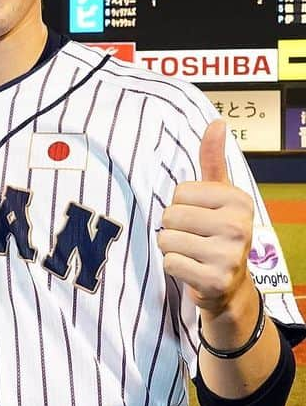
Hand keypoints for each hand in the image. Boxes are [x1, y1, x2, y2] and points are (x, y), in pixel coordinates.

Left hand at [158, 119, 253, 314]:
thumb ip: (213, 159)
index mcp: (238, 200)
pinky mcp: (215, 280)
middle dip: (173, 227)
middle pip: (170, 215)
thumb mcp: (219, 195)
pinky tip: (192, 269)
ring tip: (192, 252)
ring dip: (172, 248)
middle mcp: (239, 226)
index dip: (181, 205)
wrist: (229, 283)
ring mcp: (229, 255)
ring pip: (166, 239)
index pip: (180, 192)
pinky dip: (173, 267)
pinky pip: (169, 263)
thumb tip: (217, 122)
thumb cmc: (216, 232)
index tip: (199, 216)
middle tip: (194, 237)